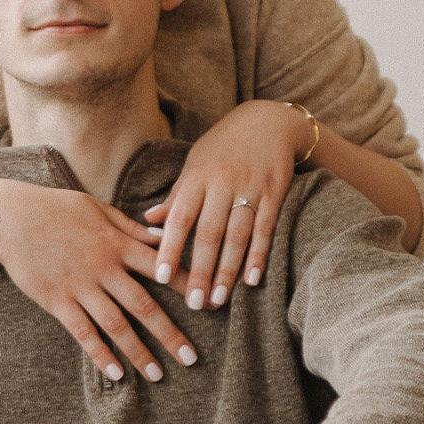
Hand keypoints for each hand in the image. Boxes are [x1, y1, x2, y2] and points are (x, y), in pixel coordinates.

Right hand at [0, 179, 196, 381]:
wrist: (11, 218)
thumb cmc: (56, 208)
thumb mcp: (97, 208)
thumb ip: (130, 227)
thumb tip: (160, 235)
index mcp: (117, 243)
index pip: (160, 266)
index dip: (186, 286)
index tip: (209, 304)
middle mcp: (104, 267)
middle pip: (144, 305)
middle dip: (169, 334)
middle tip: (192, 359)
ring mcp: (80, 286)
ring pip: (116, 324)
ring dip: (138, 352)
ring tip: (158, 375)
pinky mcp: (57, 301)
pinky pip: (82, 332)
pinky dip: (99, 354)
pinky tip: (115, 373)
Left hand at [142, 101, 308, 309]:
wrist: (268, 121)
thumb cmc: (223, 147)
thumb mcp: (194, 165)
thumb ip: (176, 196)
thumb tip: (147, 223)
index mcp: (197, 177)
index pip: (180, 217)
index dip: (170, 248)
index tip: (162, 277)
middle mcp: (222, 183)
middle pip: (210, 233)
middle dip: (200, 271)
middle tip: (194, 303)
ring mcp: (250, 188)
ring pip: (238, 235)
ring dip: (228, 271)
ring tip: (218, 300)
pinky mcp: (275, 193)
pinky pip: (266, 229)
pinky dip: (259, 255)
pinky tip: (253, 280)